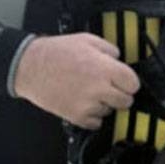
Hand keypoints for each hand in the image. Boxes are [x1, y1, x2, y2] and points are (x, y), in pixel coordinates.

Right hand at [14, 34, 139, 129]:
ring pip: (110, 111)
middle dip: (122, 94)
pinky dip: (94, 115)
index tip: (126, 80)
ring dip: (106, 103)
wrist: (30, 67)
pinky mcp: (74, 117)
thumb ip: (110, 50)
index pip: (133, 84)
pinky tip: (86, 102)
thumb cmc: (58, 52)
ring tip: (92, 91)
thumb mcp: (89, 40)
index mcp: (105, 69)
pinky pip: (96, 123)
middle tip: (112, 87)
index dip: (130, 81)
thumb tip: (119, 60)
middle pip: (126, 101)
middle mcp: (98, 89)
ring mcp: (87, 105)